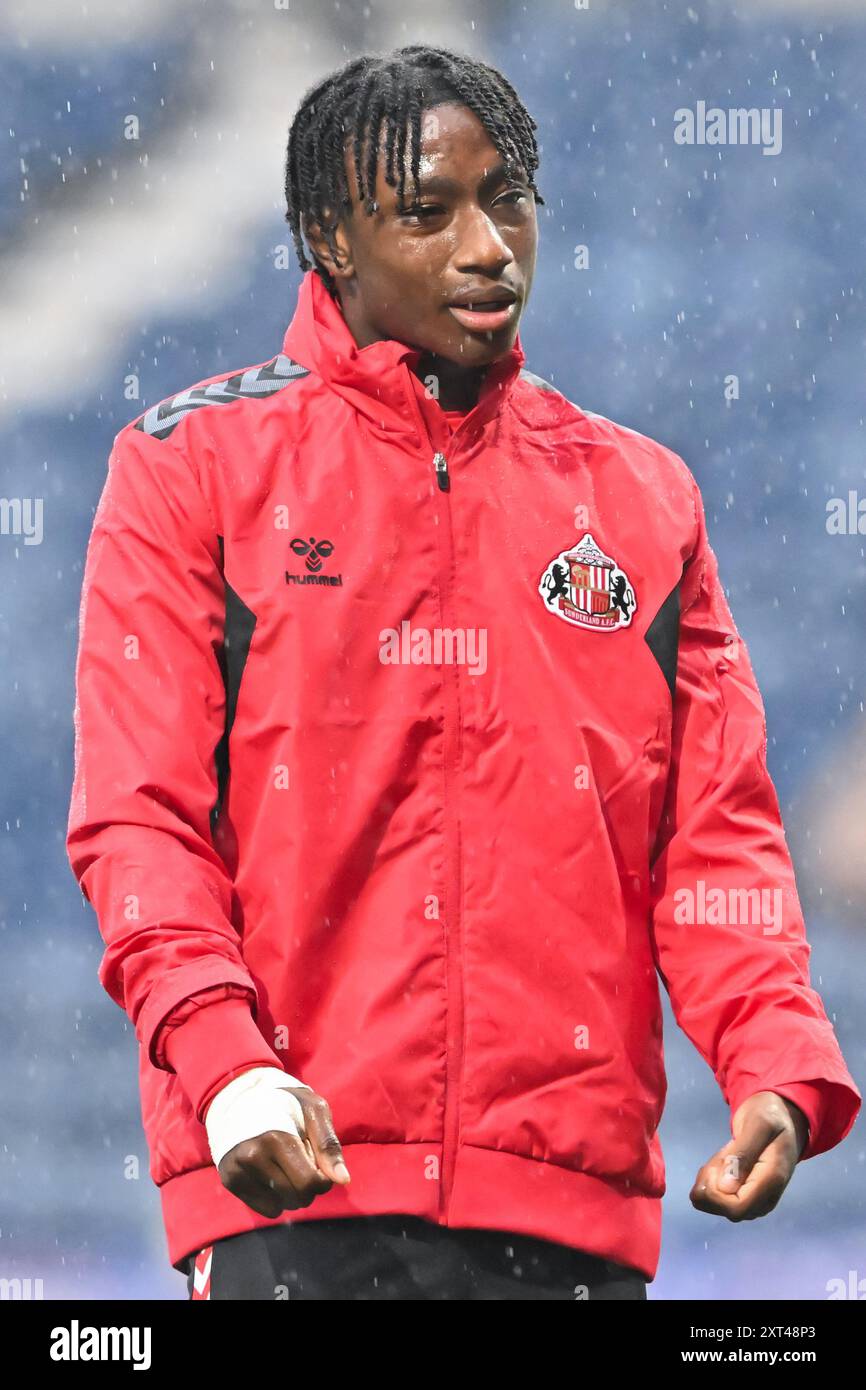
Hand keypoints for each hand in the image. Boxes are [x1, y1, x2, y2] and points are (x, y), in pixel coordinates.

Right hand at [217, 1084, 350, 1219]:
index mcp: (276, 1138)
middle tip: (303, 1164)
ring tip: (286, 1167)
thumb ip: (329, 1144)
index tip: (320, 1164)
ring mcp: (238, 1170)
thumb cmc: (286, 1103)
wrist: (242, 1096)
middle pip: (297, 1198)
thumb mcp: (314, 1110)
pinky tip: (272, 1176)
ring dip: (292, 1194)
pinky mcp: (229, 1180)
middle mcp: (253, 1157)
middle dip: (308, 1188)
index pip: (309, 1183)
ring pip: (281, 1207)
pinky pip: (265, 1210)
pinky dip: (275, 1199)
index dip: (323, 1180)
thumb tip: (343, 1180)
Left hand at [689, 1090, 808, 1221]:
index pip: (737, 1208)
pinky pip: (721, 1200)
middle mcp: (766, 1198)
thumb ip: (742, 1154)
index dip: (715, 1195)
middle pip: (726, 1210)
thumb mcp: (757, 1124)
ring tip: (724, 1156)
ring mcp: (757, 1201)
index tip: (712, 1167)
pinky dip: (712, 1182)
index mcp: (772, 1180)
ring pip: (720, 1205)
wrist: (780, 1119)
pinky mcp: (748, 1198)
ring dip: (711, 1181)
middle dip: (711, 1184)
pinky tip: (723, 1163)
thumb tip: (725, 1188)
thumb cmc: (770, 1117)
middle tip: (720, 1156)